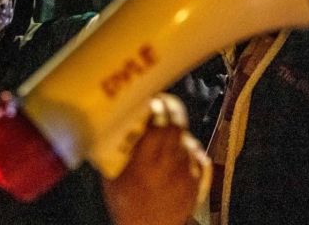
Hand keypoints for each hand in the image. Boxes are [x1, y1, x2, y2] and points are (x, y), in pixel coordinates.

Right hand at [102, 95, 207, 224]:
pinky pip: (196, 155)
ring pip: (187, 139)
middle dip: (171, 110)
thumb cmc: (127, 208)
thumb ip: (114, 153)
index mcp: (145, 163)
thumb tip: (112, 127)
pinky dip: (187, 149)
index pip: (159, 125)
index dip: (158, 108)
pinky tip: (176, 153)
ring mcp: (186, 173)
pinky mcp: (196, 181)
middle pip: (177, 126)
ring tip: (166, 134)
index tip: (152, 100)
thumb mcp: (112, 179)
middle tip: (163, 105)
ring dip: (177, 132)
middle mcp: (168, 165)